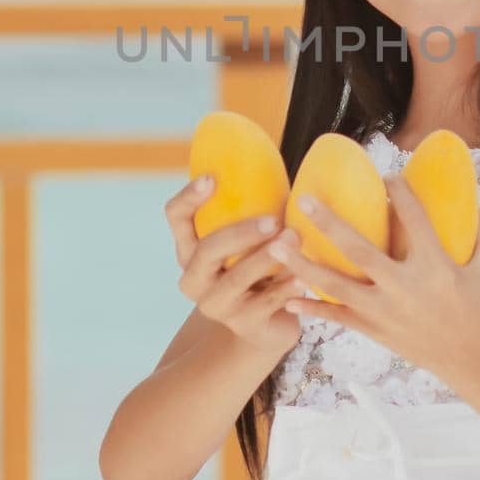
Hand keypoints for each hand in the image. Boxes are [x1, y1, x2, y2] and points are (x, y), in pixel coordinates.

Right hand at [163, 174, 307, 354]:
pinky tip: (303, 277)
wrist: (268, 324)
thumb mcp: (251, 236)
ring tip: (294, 240)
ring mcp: (215, 305)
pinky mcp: (242, 326)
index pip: (176, 217)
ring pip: (235, 279)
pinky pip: (263, 304)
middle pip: (206, 251)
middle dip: (239, 233)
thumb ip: (253, 205)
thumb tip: (270, 154)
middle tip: (274, 219)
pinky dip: (284, 288)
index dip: (189, 198)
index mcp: (190, 249)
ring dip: (266, 258)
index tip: (211, 178)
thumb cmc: (262, 265)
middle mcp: (195, 277)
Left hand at [273, 174, 479, 387]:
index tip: (386, 176)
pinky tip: (289, 297)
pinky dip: (313, 308)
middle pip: (360, 251)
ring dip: (304, 266)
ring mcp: (387, 312)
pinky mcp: (377, 331)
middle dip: (329, 224)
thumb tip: (467, 197)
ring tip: (276, 247)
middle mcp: (406, 288)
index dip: (399, 193)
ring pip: (337, 286)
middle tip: (305, 200)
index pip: (412, 220)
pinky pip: (339, 318)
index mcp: (437, 267)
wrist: (478, 363)